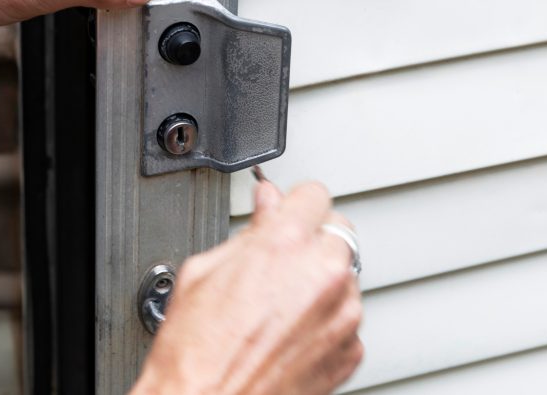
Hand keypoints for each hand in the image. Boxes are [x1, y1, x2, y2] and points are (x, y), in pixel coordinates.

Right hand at [132, 182, 363, 394]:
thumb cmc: (196, 352)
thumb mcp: (204, 270)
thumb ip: (248, 230)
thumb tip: (267, 203)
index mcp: (285, 244)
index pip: (313, 194)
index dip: (294, 203)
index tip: (285, 211)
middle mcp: (323, 275)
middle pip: (338, 230)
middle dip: (311, 239)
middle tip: (279, 260)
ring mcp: (343, 315)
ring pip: (345, 275)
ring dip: (320, 280)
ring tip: (277, 304)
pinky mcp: (350, 351)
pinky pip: (347, 318)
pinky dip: (325, 320)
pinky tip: (288, 332)